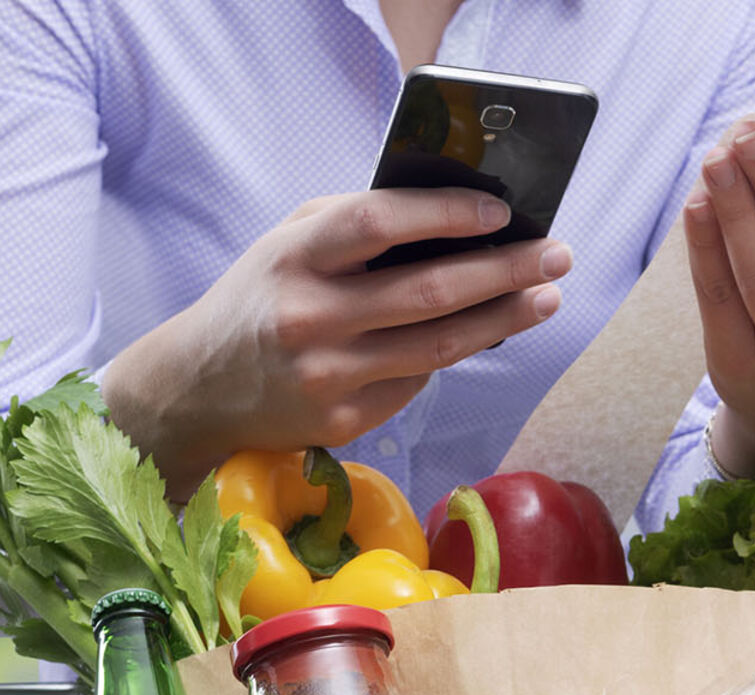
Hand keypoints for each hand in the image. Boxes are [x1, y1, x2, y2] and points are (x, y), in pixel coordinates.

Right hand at [104, 188, 571, 498]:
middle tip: (556, 255)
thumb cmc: (260, 298)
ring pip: (438, 346)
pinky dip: (454, 353)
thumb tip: (457, 214)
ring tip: (545, 297)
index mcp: (293, 256)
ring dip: (503, 319)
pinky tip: (485, 332)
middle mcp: (308, 317)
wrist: (198, 389)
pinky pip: (417, 383)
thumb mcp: (289, 243)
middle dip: (505, 271)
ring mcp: (327, 377)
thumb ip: (357, 223)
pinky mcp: (342, 422)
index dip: (447, 214)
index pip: (379, 223)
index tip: (501, 211)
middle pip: (428, 292)